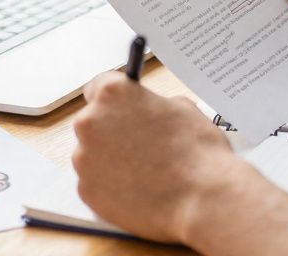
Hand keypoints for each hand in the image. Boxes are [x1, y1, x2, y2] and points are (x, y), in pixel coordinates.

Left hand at [71, 71, 256, 242]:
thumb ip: (153, 104)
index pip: (98, 87)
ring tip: (143, 172)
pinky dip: (111, 186)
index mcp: (113, 93)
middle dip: (111, 132)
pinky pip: (95, 183)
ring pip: (92, 155)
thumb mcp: (183, 109)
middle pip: (92, 123)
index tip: (121, 110)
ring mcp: (84, 158)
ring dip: (110, 160)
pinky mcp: (86, 190)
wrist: (203, 199)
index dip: (115, 101)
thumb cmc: (198, 151)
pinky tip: (138, 190)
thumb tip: (147, 112)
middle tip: (140, 145)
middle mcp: (90, 121)